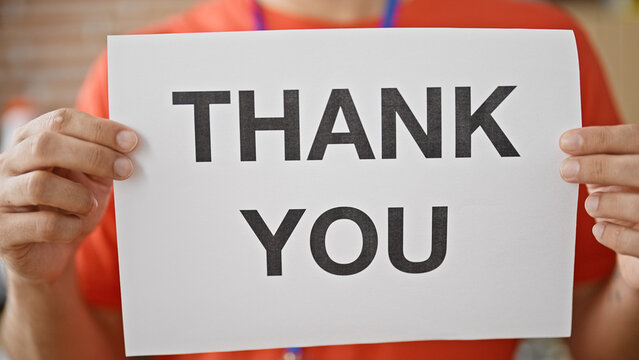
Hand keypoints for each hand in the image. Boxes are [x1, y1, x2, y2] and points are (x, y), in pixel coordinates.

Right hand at [0, 108, 137, 283]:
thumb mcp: (91, 177)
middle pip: (45, 145)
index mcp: (30, 140)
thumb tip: (129, 143)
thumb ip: (103, 157)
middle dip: (92, 156)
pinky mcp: (3, 231)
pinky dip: (69, 227)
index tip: (130, 141)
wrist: (50, 252)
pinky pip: (42, 225)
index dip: (98, 129)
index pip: (60, 121)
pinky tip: (76, 227)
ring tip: (92, 204)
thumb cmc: (70, 206)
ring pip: (39, 185)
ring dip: (78, 196)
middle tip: (125, 169)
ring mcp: (0, 196)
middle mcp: (9, 163)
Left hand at [560, 124, 638, 290]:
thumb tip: (564, 149)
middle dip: (600, 167)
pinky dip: (614, 235)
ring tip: (590, 205)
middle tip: (567, 170)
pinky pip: (637, 241)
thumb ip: (597, 162)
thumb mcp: (613, 177)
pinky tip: (599, 229)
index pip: (634, 138)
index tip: (566, 142)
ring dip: (609, 202)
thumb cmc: (623, 200)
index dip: (601, 138)